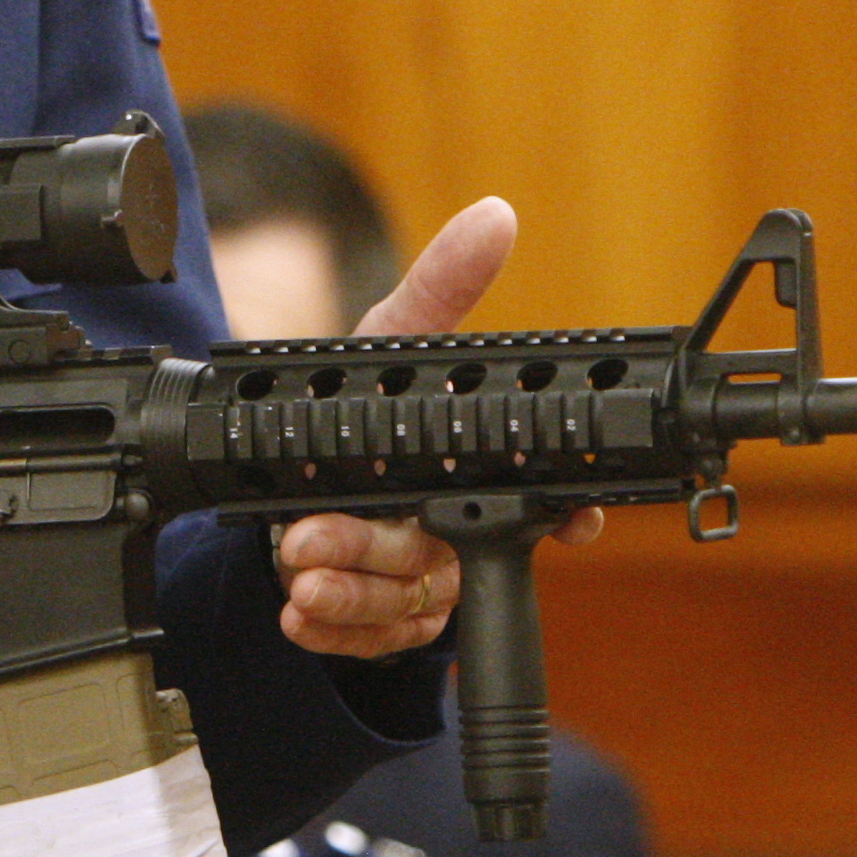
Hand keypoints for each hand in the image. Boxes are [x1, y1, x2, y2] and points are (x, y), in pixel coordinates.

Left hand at [273, 195, 601, 657]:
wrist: (294, 469)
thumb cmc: (359, 405)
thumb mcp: (390, 341)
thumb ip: (439, 288)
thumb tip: (495, 216)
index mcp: (469, 471)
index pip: (540, 500)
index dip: (562, 515)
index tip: (558, 524)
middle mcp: (453, 532)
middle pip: (441, 555)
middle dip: (378, 552)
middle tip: (314, 537)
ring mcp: (417, 582)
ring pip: (399, 601)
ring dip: (345, 588)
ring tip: (296, 561)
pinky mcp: (376, 622)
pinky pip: (363, 640)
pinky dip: (328, 629)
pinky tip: (295, 614)